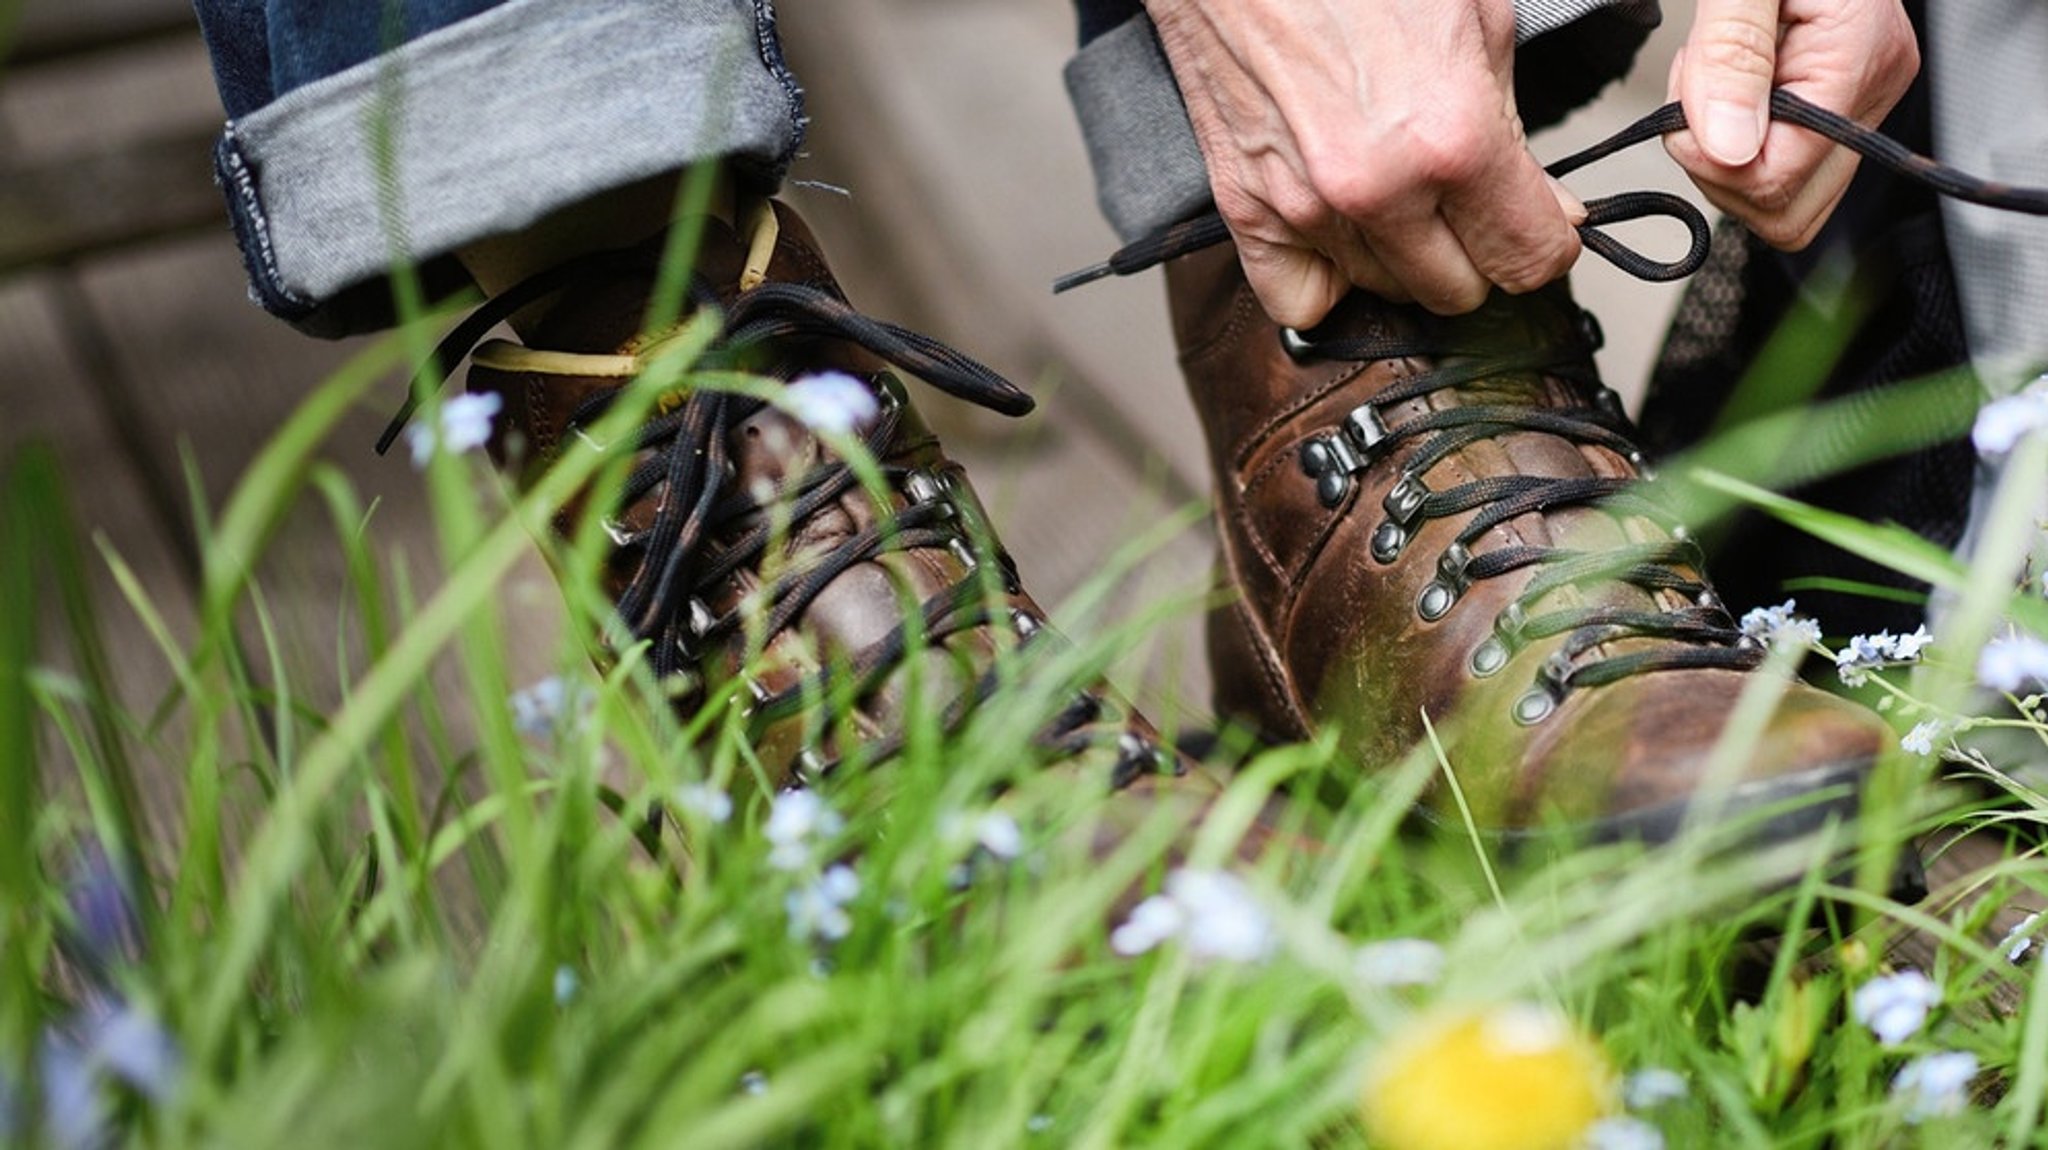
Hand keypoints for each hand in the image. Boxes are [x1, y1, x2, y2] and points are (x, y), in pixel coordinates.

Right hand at [1144, 0, 1583, 326]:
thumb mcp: (1478, 17)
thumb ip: (1516, 127)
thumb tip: (1548, 209)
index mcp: (1451, 139)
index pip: (1528, 260)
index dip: (1541, 240)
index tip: (1531, 219)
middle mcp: (1378, 190)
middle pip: (1457, 291)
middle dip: (1472, 250)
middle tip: (1461, 198)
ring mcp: (1305, 208)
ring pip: (1386, 291)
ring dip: (1400, 254)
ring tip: (1391, 185)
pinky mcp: (1246, 211)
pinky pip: (1300, 302)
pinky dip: (1326, 279)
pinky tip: (1338, 231)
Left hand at [1666, 0, 1918, 248]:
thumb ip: (1731, 57)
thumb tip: (1725, 148)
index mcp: (1858, 61)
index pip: (1778, 182)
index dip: (1714, 158)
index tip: (1691, 101)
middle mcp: (1871, 91)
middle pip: (1785, 210)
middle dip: (1719, 165)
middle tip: (1701, 93)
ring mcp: (1857, 101)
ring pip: (1777, 195)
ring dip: (1721, 149)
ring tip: (1716, 71)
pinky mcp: (1833, 102)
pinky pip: (1777, 161)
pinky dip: (1734, 132)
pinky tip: (1730, 80)